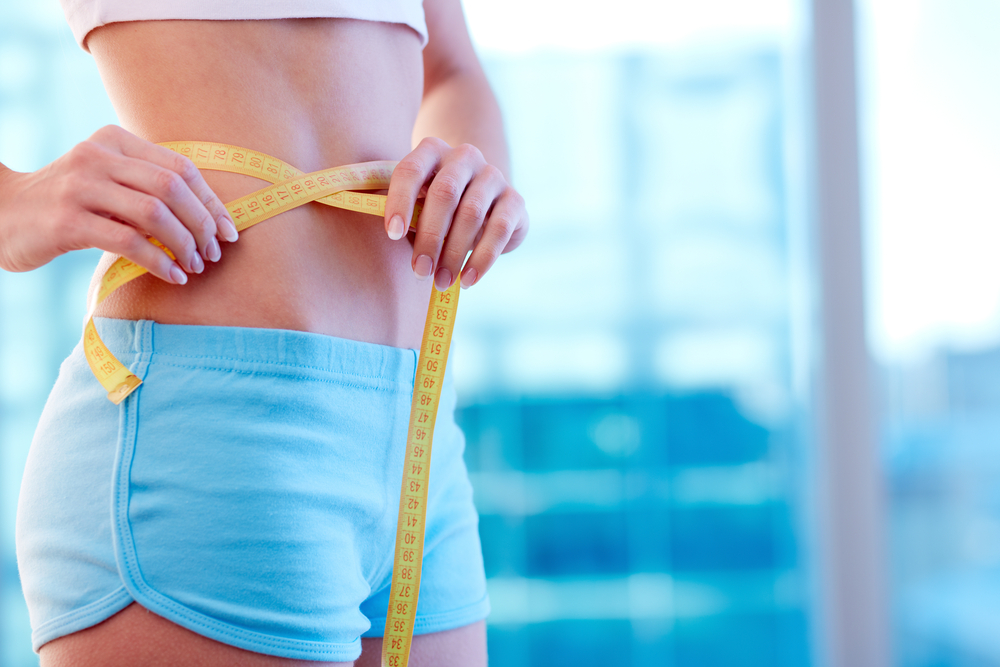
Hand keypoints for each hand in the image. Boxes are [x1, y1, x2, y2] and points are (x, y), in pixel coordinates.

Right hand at [0, 124, 236, 283]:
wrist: (1, 215)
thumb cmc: (71, 205)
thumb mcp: (109, 183)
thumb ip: (149, 188)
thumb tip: (213, 221)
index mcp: (115, 140)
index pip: (180, 168)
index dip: (211, 202)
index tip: (229, 232)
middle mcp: (98, 155)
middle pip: (172, 187)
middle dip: (202, 224)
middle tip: (213, 254)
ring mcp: (81, 185)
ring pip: (154, 212)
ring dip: (183, 244)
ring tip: (194, 266)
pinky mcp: (68, 220)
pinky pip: (128, 240)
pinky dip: (158, 261)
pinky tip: (172, 276)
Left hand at [384, 137, 527, 289]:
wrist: (484, 202)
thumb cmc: (438, 206)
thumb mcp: (417, 204)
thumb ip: (403, 213)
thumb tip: (385, 229)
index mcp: (432, 151)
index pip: (411, 170)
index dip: (400, 201)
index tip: (393, 235)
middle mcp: (464, 156)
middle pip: (445, 193)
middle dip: (430, 237)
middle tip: (420, 272)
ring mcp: (492, 176)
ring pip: (472, 214)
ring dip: (454, 253)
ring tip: (441, 282)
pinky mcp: (515, 200)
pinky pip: (499, 230)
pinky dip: (482, 259)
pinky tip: (467, 280)